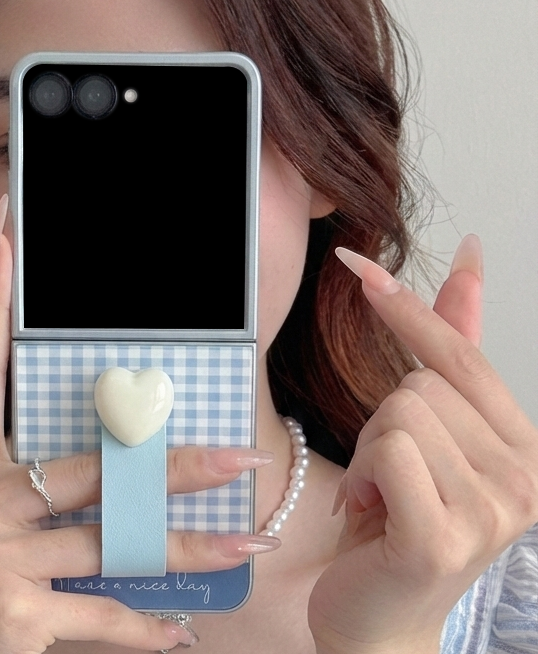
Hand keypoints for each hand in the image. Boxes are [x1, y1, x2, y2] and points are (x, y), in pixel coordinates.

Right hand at [0, 195, 278, 653]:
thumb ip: (40, 483)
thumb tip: (121, 454)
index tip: (6, 233)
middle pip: (91, 464)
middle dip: (173, 463)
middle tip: (241, 457)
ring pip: (112, 537)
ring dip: (187, 546)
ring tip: (247, 544)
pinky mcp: (7, 612)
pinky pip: (99, 609)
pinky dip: (144, 626)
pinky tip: (181, 632)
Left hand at [308, 236, 537, 653]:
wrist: (380, 619)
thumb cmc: (401, 519)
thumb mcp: (432, 431)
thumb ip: (454, 348)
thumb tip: (470, 260)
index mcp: (525, 447)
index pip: (461, 354)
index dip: (408, 308)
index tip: (358, 266)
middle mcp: (526, 477)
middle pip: (418, 383)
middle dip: (381, 421)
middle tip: (388, 477)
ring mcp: (493, 511)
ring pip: (398, 412)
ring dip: (366, 452)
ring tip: (381, 498)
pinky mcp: (444, 536)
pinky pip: (387, 450)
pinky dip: (359, 476)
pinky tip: (369, 516)